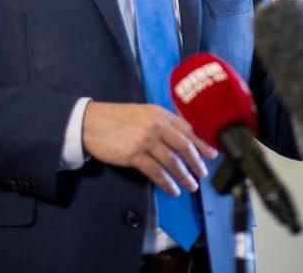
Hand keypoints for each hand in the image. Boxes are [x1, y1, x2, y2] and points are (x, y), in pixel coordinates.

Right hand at [81, 101, 218, 196]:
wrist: (90, 122)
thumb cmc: (115, 118)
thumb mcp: (142, 113)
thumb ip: (161, 122)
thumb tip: (180, 136)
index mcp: (160, 114)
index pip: (187, 129)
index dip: (201, 144)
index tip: (212, 154)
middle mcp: (156, 125)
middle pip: (184, 146)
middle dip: (196, 162)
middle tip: (202, 174)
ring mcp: (145, 140)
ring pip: (172, 161)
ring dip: (184, 176)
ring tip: (191, 186)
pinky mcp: (134, 155)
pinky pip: (156, 172)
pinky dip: (166, 183)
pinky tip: (172, 190)